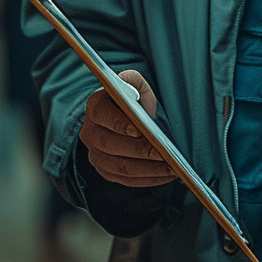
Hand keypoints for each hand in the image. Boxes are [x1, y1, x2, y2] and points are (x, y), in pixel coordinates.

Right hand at [79, 70, 175, 188]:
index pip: (101, 115)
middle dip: (139, 151)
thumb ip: (133, 81)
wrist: (127, 115)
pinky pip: (126, 180)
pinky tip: (166, 175)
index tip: (138, 130)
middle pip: (111, 145)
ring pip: (120, 166)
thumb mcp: (134, 84)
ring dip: (148, 169)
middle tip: (163, 154)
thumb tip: (134, 95)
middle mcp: (90, 132)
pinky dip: (148, 179)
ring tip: (171, 168)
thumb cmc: (133, 98)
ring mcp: (95, 154)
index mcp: (95, 106)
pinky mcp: (106, 170)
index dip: (118, 123)